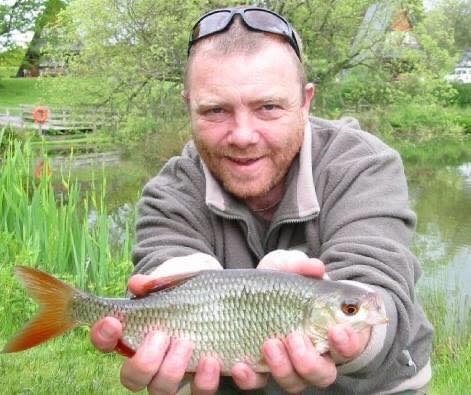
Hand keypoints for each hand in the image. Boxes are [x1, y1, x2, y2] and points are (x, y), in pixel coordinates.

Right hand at [91, 254, 223, 393]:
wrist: (226, 298)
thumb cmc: (192, 291)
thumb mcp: (177, 282)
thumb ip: (158, 282)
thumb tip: (138, 284)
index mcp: (138, 334)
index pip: (107, 342)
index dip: (102, 336)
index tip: (114, 321)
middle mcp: (152, 361)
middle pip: (133, 378)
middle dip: (144, 360)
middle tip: (162, 335)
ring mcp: (177, 375)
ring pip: (162, 391)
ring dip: (172, 371)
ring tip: (188, 344)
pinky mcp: (204, 381)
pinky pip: (201, 393)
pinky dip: (209, 381)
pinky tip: (226, 363)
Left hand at [232, 251, 370, 391]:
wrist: (244, 295)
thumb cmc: (278, 284)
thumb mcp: (285, 267)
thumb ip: (299, 264)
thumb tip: (316, 267)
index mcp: (328, 331)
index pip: (350, 345)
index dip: (348, 343)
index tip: (336, 330)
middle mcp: (312, 355)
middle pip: (323, 374)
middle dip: (310, 361)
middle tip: (295, 338)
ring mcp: (286, 366)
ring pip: (295, 384)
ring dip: (283, 369)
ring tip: (269, 344)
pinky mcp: (259, 371)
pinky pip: (258, 384)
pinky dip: (250, 378)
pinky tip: (240, 365)